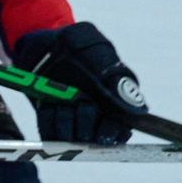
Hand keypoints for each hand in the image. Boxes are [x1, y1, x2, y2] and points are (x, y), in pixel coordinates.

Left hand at [13, 22, 145, 146]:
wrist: (42, 42)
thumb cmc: (77, 44)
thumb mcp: (98, 53)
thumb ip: (117, 79)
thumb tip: (139, 109)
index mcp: (117, 100)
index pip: (122, 130)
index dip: (113, 133)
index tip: (103, 129)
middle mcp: (97, 114)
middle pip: (98, 140)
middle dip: (87, 125)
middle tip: (82, 104)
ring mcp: (74, 120)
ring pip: (73, 140)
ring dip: (66, 122)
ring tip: (62, 102)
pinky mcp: (52, 122)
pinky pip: (50, 136)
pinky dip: (48, 122)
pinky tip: (48, 105)